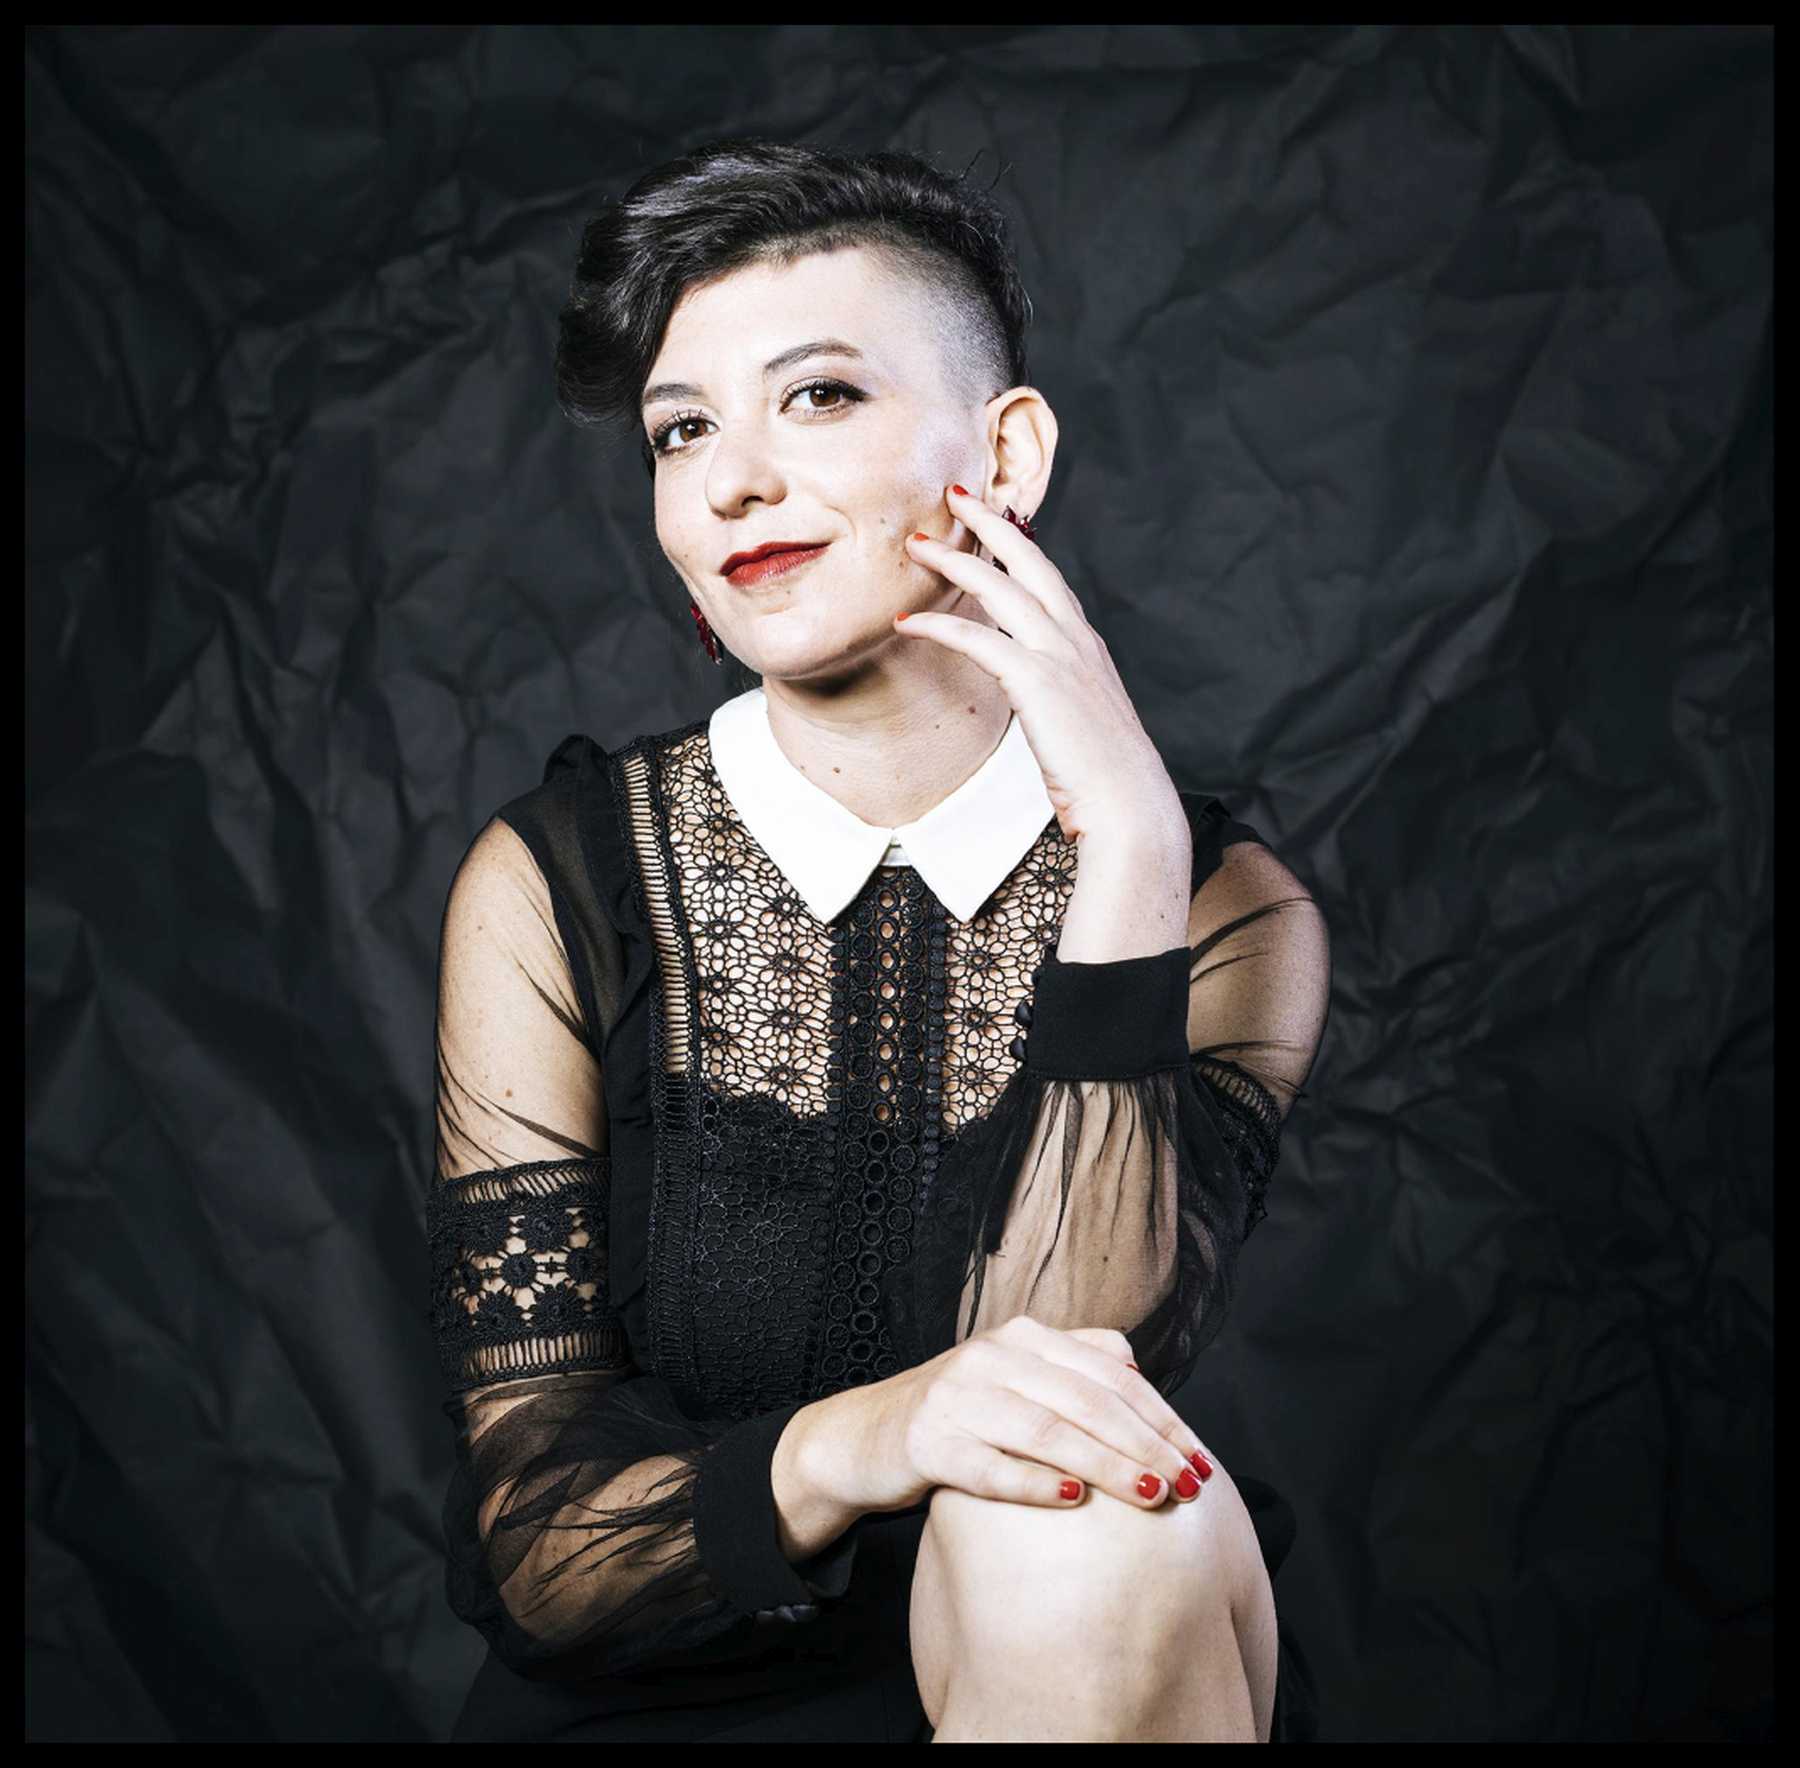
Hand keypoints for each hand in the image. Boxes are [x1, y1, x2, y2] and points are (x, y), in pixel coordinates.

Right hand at [853, 1315, 1214, 1512]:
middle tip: (1189, 1486)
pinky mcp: (927, 1442)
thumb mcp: (1014, 1377)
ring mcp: (956, 1397)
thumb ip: (1073, 1366)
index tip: (1200, 1459)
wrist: (864, 1436)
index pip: (1110, 1373)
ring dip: (1105, 1464)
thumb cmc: (960, 1414)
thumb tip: (1140, 1376)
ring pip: (1046, 1430)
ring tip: (1149, 1495)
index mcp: (1022, 1337)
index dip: (1160, 1416)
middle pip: (1087, 1400)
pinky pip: (988, 1466)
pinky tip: (1072, 1501)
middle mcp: (991, 1356)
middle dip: (1146, 1444)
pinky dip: (1033, 1483)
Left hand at [900, 485, 1183, 845]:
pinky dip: (937, 626)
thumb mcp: (1081, 721)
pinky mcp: (1037, 681)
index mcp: (1085, 646)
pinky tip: (906, 622)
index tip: (992, 517)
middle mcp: (1075, 640)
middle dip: (990, 523)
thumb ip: (1058, 695)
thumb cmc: (1103, 776)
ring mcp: (1058, 656)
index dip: (1018, 544)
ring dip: (955, 561)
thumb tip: (1037, 696)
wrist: (1128, 803)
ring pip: (1000, 589)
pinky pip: (976, 639)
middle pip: (1028, 561)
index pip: (1048, 578)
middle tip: (954, 495)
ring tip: (916, 545)